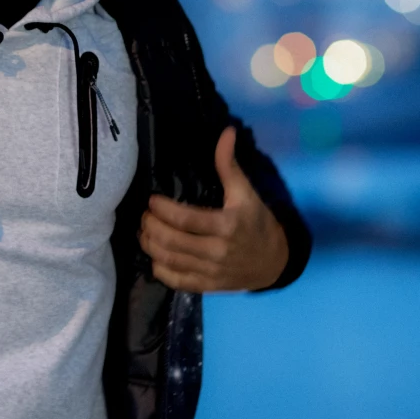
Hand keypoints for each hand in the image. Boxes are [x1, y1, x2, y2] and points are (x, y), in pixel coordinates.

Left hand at [138, 125, 288, 291]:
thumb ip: (230, 165)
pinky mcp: (207, 286)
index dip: (162, 209)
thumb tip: (226, 132)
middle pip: (171, 240)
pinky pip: (175, 280)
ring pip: (168, 260)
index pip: (184, 219)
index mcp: (226, 226)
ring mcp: (210, 271)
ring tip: (144, 230)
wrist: (275, 262)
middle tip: (145, 214)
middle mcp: (216, 251)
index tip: (152, 200)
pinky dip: (158, 268)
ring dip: (149, 244)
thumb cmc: (257, 223)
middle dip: (150, 225)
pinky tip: (154, 253)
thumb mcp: (246, 193)